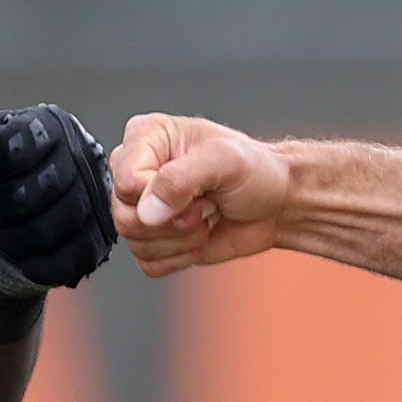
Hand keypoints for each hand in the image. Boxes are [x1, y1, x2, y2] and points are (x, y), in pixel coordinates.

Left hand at [0, 104, 118, 343]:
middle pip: (49, 184)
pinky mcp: (98, 239)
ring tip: (1, 238)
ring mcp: (96, 198)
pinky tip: (20, 261)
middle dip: (6, 207)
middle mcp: (84, 154)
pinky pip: (74, 257)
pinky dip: (39, 265)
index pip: (24, 141)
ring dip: (19, 238)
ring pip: (61, 223)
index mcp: (49, 123)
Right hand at [111, 113, 293, 273]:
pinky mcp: (154, 239)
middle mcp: (138, 171)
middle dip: (174, 222)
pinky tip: (200, 236)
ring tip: (206, 217)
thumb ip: (180, 179)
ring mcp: (144, 207)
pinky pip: (148, 263)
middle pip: (124, 217)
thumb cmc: (255, 171)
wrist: (277, 204)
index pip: (125, 181)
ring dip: (181, 240)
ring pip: (136, 243)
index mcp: (146, 138)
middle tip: (206, 206)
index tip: (196, 191)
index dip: (158, 196)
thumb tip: (146, 210)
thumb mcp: (224, 160)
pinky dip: (179, 258)